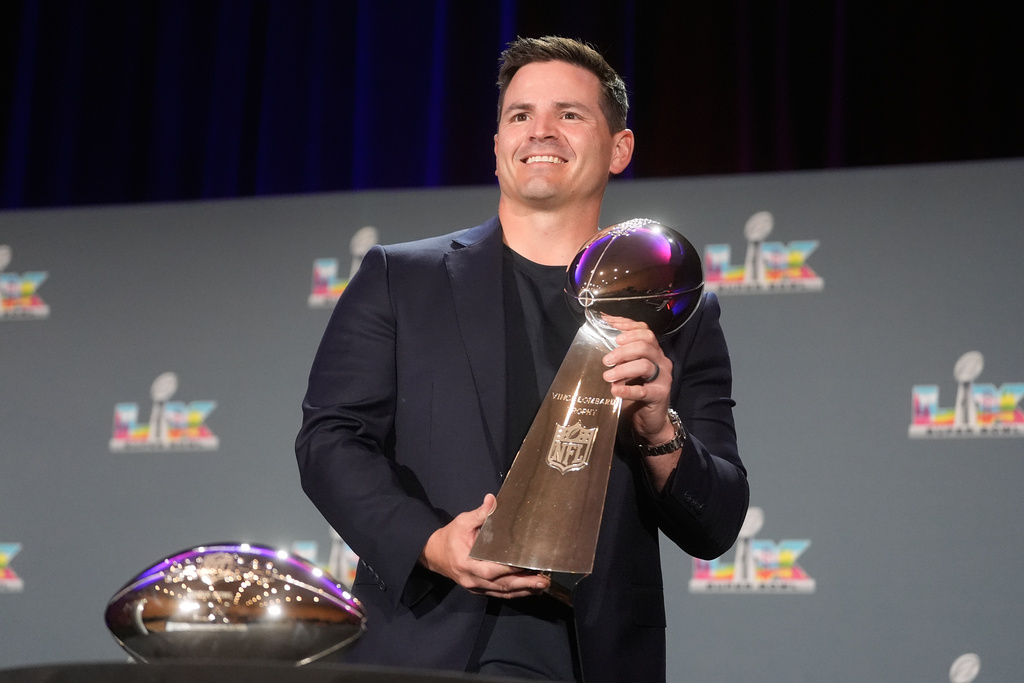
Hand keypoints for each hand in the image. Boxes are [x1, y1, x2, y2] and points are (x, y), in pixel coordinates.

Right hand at [419, 494, 549, 597]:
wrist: (434, 554)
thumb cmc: (451, 537)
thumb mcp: (462, 522)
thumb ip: (479, 513)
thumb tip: (493, 499)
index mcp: (466, 563)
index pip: (490, 570)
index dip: (508, 570)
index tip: (526, 565)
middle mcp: (472, 579)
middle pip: (501, 585)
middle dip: (523, 584)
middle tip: (543, 580)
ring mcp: (476, 587)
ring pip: (502, 592)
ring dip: (523, 590)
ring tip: (542, 585)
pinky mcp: (480, 590)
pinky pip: (499, 594)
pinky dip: (515, 592)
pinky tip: (530, 589)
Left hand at [601, 316, 681, 490]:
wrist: (650, 422)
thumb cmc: (636, 393)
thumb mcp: (628, 371)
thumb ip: (620, 358)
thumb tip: (599, 342)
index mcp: (653, 351)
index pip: (644, 331)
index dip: (627, 325)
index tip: (609, 324)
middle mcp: (661, 361)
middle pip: (645, 345)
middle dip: (623, 349)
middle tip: (606, 360)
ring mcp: (663, 378)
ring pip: (645, 364)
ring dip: (623, 368)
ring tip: (607, 377)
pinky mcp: (660, 395)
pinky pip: (643, 390)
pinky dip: (627, 390)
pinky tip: (615, 391)